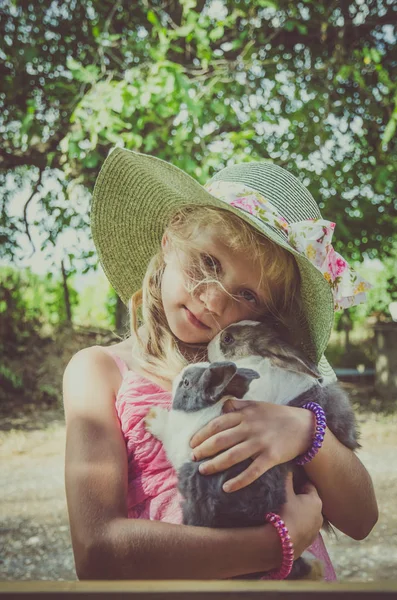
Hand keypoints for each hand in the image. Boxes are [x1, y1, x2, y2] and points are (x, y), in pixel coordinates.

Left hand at [190, 399, 312, 492]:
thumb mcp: (257, 405)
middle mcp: (251, 428)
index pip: (217, 424)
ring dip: (215, 465)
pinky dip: (238, 481)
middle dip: (203, 450)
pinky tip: (226, 488)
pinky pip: (252, 471)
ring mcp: (261, 443)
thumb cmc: (278, 416)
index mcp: (245, 414)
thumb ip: (239, 406)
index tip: (192, 443)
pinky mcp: (271, 457)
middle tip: (193, 459)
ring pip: (232, 456)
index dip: (202, 434)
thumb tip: (222, 406)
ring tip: (203, 471)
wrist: (305, 426)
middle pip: (221, 440)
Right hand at [279, 472, 322, 557]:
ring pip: (307, 516)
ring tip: (285, 512)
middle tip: (285, 497)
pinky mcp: (309, 542)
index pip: (308, 485)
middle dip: (299, 498)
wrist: (281, 543)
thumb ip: (288, 477)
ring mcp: (315, 531)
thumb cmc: (285, 512)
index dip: (298, 483)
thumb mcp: (285, 491)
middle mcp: (320, 516)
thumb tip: (288, 465)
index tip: (289, 484)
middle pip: (309, 501)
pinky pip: (304, 528)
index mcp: (316, 501)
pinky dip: (298, 525)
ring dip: (299, 513)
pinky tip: (287, 525)